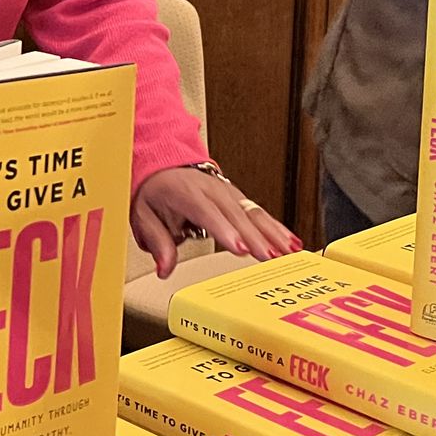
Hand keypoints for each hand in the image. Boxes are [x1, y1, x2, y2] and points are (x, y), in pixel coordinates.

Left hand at [132, 167, 300, 278]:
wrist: (164, 167)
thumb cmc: (156, 192)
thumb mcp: (144, 216)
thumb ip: (157, 243)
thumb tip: (164, 268)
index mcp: (186, 192)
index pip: (206, 211)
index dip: (224, 230)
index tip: (238, 248)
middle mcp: (211, 190)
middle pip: (236, 214)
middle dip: (254, 237)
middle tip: (268, 257)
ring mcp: (228, 192)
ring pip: (253, 212)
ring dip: (272, 233)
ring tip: (288, 252)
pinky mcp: (239, 198)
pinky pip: (260, 213)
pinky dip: (277, 228)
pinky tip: (292, 243)